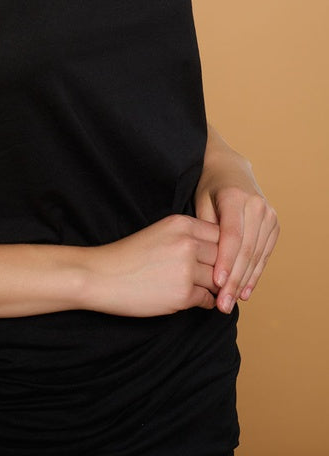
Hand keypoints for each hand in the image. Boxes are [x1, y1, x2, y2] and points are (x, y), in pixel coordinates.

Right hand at [86, 215, 219, 317]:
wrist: (101, 276)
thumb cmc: (128, 255)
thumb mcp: (160, 233)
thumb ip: (188, 237)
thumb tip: (220, 253)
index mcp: (181, 223)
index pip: (221, 234)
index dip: (224, 249)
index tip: (219, 260)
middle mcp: (187, 243)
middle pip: (224, 257)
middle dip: (222, 270)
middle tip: (217, 279)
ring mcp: (187, 268)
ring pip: (219, 280)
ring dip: (213, 287)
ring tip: (200, 289)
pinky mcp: (183, 294)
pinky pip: (208, 299)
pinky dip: (204, 302)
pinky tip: (188, 299)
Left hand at [195, 128, 278, 313]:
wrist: (230, 169)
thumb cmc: (209, 187)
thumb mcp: (200, 202)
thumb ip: (205, 230)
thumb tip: (205, 265)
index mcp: (235, 197)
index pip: (232, 236)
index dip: (225, 262)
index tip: (216, 285)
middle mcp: (257, 206)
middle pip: (246, 250)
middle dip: (235, 280)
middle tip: (222, 304)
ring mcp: (269, 215)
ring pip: (257, 255)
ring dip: (245, 282)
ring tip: (231, 302)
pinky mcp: (274, 225)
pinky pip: (264, 254)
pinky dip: (254, 275)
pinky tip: (245, 292)